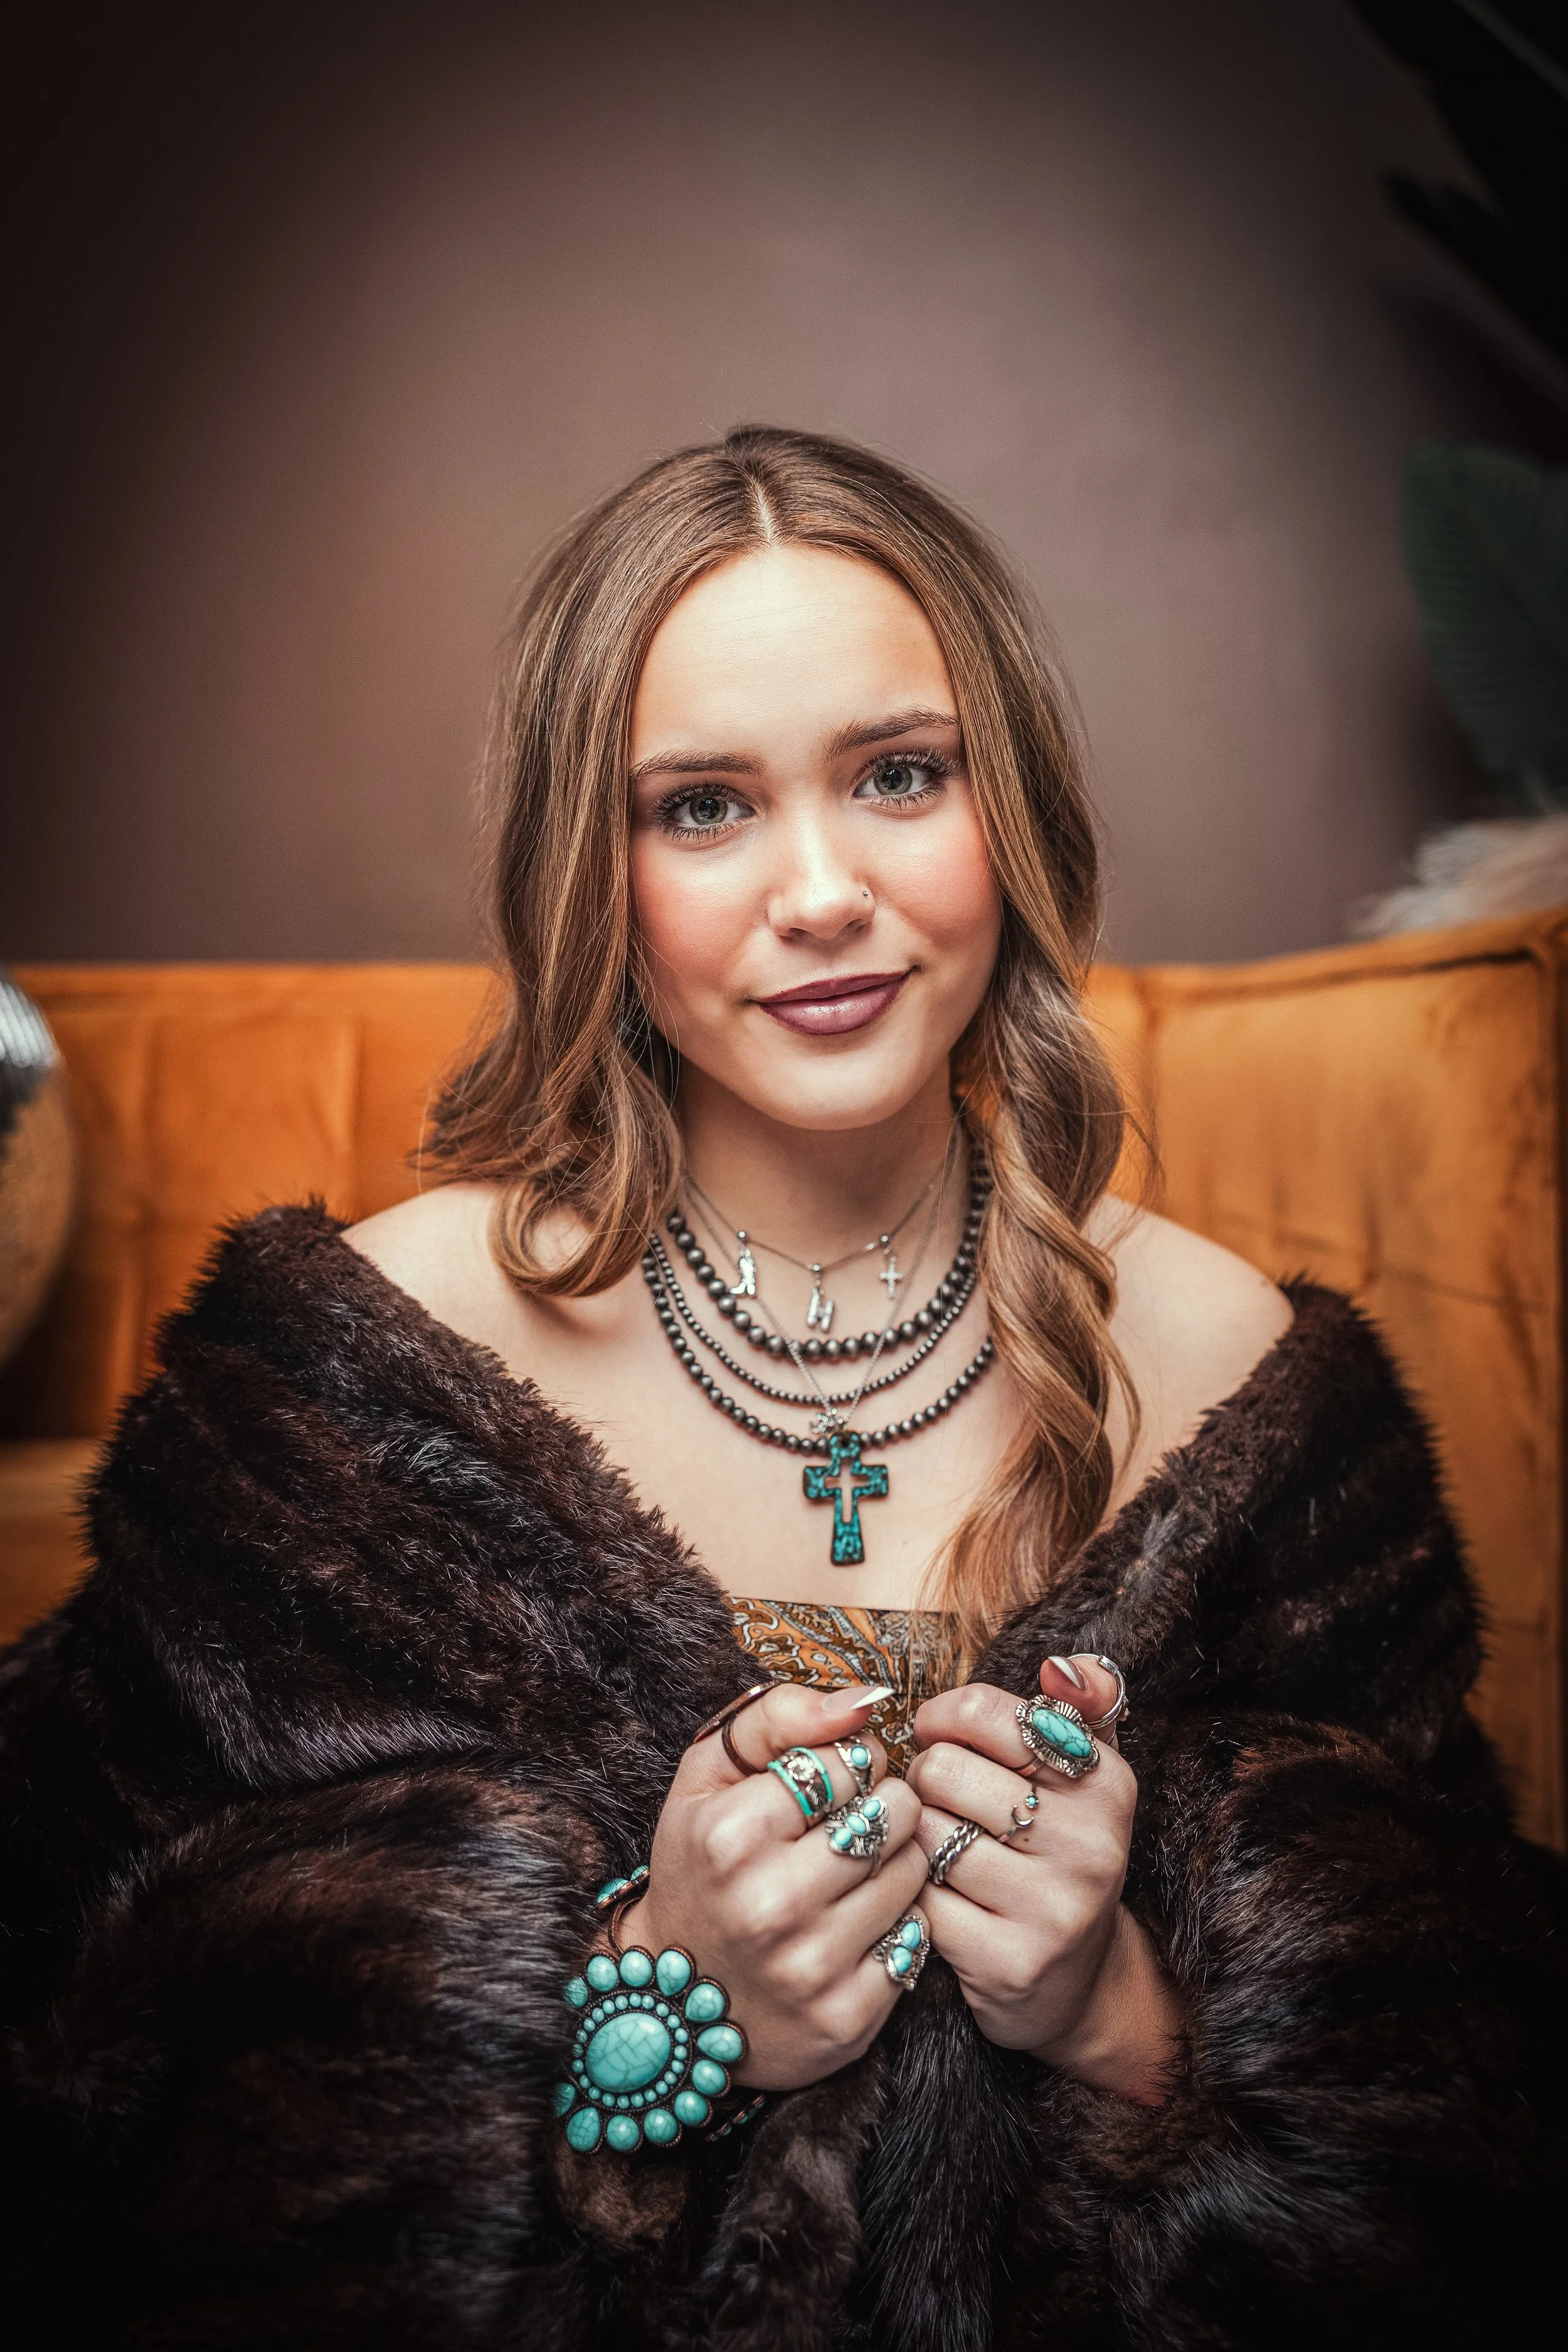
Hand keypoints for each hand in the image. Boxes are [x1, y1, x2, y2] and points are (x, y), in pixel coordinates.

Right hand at [620, 1682, 929, 2091]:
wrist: (675, 2004)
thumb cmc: (700, 1869)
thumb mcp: (707, 1777)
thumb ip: (778, 1717)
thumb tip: (865, 1699)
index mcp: (729, 1835)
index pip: (848, 1761)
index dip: (849, 1764)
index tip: (830, 1784)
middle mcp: (769, 1904)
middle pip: (893, 1813)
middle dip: (883, 1807)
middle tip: (850, 1825)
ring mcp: (810, 1967)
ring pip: (913, 1872)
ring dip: (896, 1862)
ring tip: (854, 1872)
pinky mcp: (846, 2018)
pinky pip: (917, 1938)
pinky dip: (898, 1924)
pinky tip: (859, 1926)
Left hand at [907, 1656, 1179, 2101]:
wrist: (1077, 1982)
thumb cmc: (1059, 1853)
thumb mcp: (1084, 1775)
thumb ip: (1077, 1706)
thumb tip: (1061, 1665)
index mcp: (1104, 1781)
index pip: (983, 1712)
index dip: (941, 1718)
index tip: (939, 1735)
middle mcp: (1090, 1843)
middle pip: (943, 1770)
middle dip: (926, 1781)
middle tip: (941, 1800)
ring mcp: (1054, 1908)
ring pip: (926, 1835)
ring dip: (916, 1838)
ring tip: (940, 1846)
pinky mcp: (1011, 1963)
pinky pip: (921, 1902)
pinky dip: (914, 1896)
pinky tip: (938, 1898)